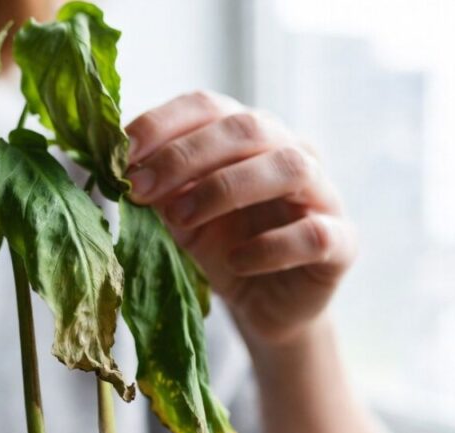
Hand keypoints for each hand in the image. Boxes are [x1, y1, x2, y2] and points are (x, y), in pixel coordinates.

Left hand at [126, 91, 356, 346]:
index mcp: (247, 135)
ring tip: (180, 221)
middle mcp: (289, 151)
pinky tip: (237, 262)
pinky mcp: (341, 243)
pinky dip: (271, 247)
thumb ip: (155, 186)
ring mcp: (322, 194)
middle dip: (184, 156)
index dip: (163, 123)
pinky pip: (315, 234)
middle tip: (139, 190)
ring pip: (289, 167)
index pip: (208, 106)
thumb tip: (113, 162)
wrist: (264, 305)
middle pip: (246, 128)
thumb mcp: (177, 213)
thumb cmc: (220, 246)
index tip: (120, 153)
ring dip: (225, 190)